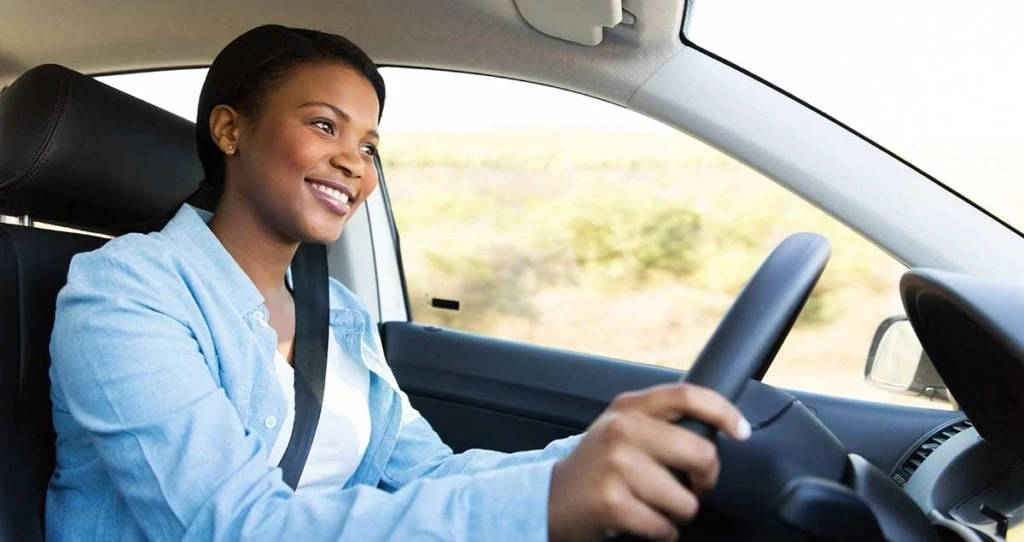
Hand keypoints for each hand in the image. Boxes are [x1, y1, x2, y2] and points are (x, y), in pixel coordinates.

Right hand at [548, 383, 750, 541]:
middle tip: (689, 487)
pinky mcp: (612, 502)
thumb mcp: (621, 428)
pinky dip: (660, 533)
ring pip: (686, 500)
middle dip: (704, 481)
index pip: (688, 395)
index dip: (723, 411)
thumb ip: (660, 420)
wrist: (549, 498)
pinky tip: (639, 522)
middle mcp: (623, 429)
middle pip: (701, 454)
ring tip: (651, 505)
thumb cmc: (596, 467)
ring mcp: (616, 465)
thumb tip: (719, 426)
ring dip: (676, 513)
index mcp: (630, 407)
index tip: (740, 431)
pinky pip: (665, 527)